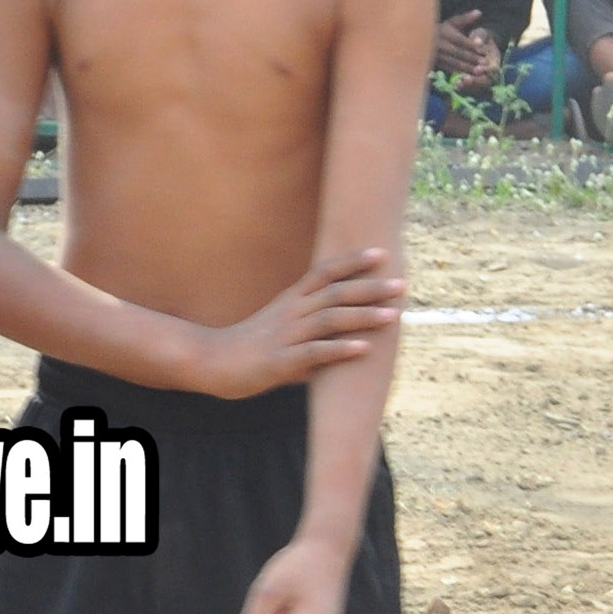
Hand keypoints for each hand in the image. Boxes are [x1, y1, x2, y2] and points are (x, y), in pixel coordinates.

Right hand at [192, 248, 402, 397]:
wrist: (210, 362)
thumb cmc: (251, 345)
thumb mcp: (283, 325)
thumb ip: (313, 322)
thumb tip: (345, 325)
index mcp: (292, 300)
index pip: (325, 272)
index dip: (353, 261)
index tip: (381, 252)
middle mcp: (291, 312)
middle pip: (335, 293)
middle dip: (371, 287)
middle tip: (403, 284)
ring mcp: (286, 335)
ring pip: (330, 319)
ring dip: (363, 316)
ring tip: (393, 315)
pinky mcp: (280, 361)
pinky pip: (315, 353)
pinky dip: (341, 349)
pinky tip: (364, 348)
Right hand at [430, 12, 497, 78]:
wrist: (421, 38)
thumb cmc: (443, 29)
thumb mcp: (453, 22)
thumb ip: (466, 18)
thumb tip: (479, 12)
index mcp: (444, 32)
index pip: (460, 40)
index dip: (472, 44)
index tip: (483, 48)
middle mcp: (439, 44)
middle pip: (458, 53)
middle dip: (472, 58)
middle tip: (485, 62)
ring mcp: (436, 55)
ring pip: (453, 62)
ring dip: (467, 68)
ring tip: (480, 71)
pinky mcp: (435, 64)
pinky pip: (449, 69)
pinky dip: (460, 73)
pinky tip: (470, 76)